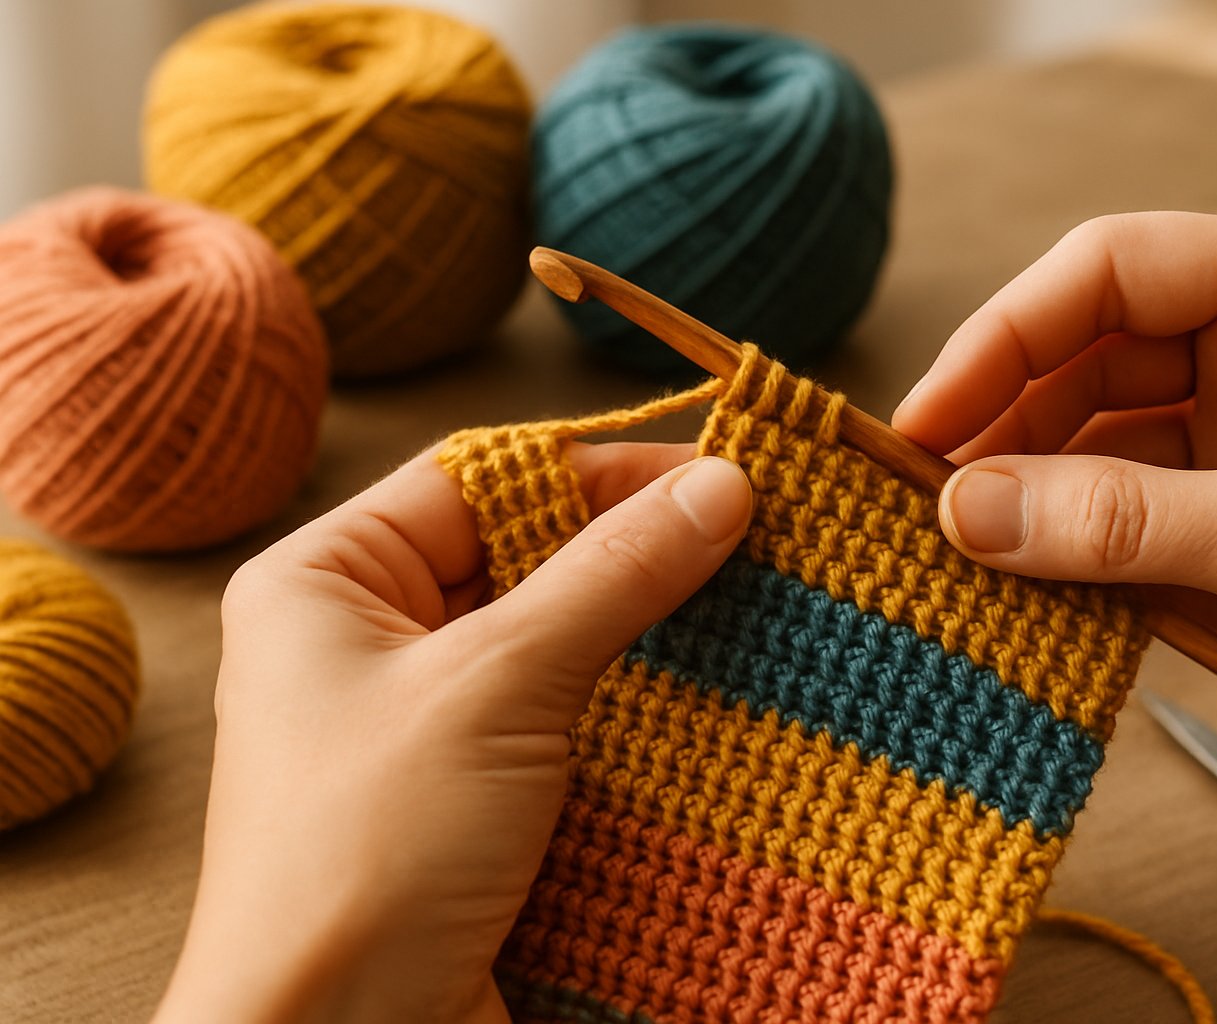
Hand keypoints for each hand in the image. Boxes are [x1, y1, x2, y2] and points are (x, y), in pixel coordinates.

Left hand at [153, 444, 752, 1023]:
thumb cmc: (367, 854)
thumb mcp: (497, 685)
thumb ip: (611, 574)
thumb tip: (718, 485)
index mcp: (325, 582)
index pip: (480, 479)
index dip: (598, 469)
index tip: (714, 476)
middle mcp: (363, 643)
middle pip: (520, 555)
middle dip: (631, 550)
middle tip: (751, 541)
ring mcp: (417, 728)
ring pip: (551, 643)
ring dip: (643, 633)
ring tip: (752, 612)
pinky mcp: (467, 802)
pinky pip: (561, 722)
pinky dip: (631, 711)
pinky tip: (710, 704)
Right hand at [893, 213, 1216, 783]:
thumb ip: (1120, 522)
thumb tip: (965, 513)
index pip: (1109, 273)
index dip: (1002, 338)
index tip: (925, 422)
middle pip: (1086, 359)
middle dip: (1004, 430)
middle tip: (926, 506)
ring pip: (1095, 445)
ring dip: (1032, 502)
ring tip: (963, 560)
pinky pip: (1124, 518)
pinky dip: (1074, 557)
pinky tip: (1025, 594)